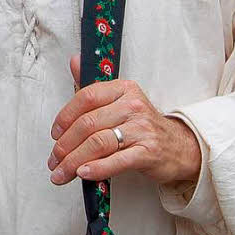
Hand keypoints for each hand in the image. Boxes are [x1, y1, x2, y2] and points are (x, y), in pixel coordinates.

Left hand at [48, 56, 201, 185]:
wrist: (179, 147)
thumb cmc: (141, 125)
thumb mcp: (119, 100)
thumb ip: (92, 86)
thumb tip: (74, 61)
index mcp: (123, 89)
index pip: (86, 97)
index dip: (65, 117)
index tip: (54, 134)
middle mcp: (133, 106)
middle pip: (88, 124)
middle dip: (65, 145)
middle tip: (54, 160)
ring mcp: (142, 129)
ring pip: (98, 143)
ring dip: (74, 161)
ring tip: (62, 173)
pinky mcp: (148, 153)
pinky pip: (116, 161)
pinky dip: (96, 168)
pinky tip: (83, 174)